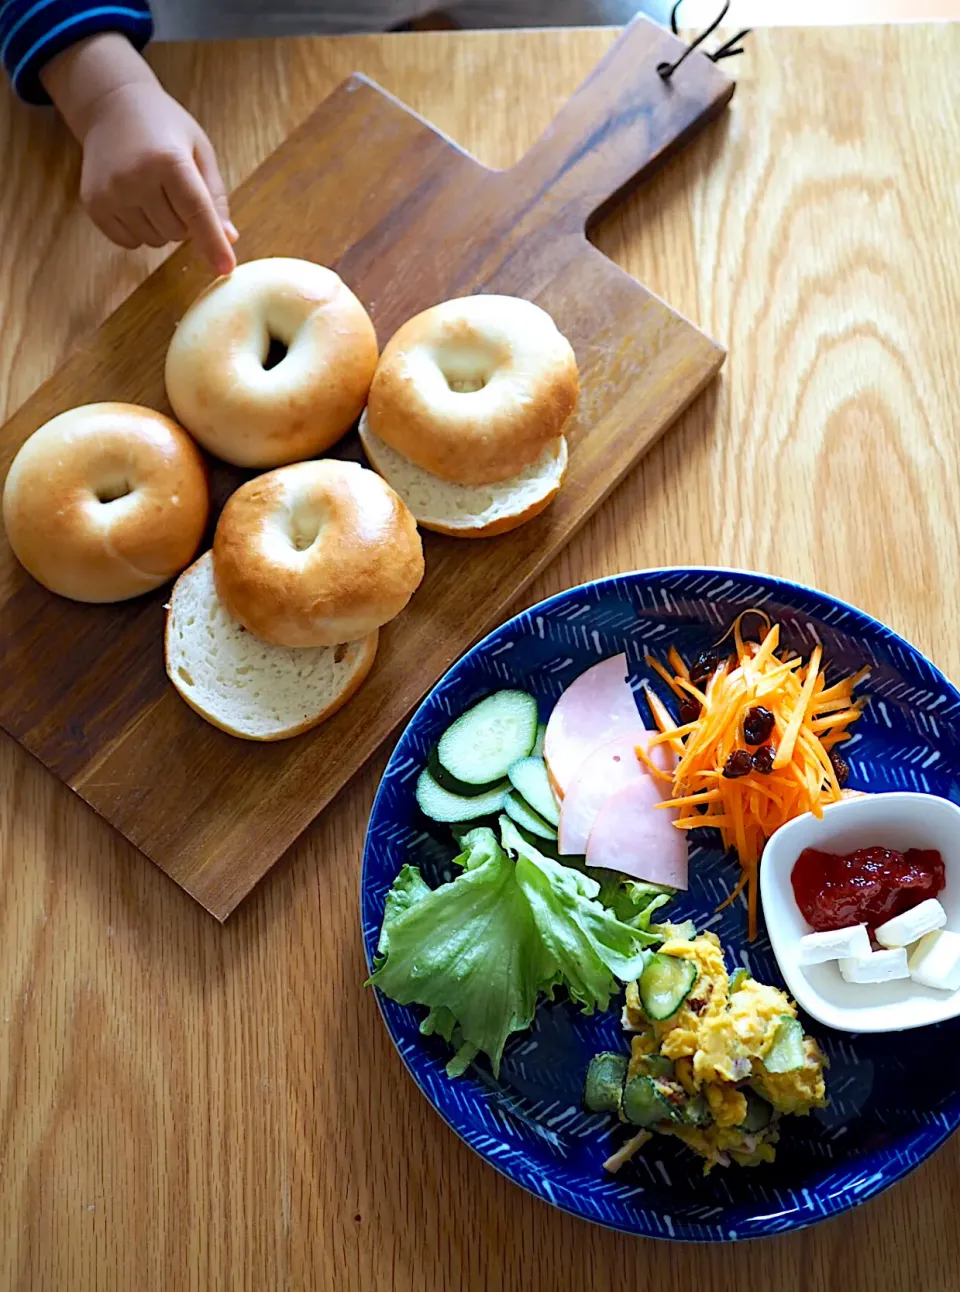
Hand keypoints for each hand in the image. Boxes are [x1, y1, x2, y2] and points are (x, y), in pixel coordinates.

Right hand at [80, 80, 236, 273]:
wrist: (112, 106)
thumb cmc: (164, 127)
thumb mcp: (198, 150)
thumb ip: (215, 196)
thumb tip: (228, 239)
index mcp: (168, 160)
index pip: (197, 213)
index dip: (213, 243)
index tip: (225, 268)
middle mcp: (136, 177)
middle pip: (178, 233)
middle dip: (185, 221)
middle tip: (173, 188)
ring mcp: (111, 192)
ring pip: (155, 241)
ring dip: (162, 226)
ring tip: (153, 189)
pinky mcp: (94, 204)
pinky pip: (129, 242)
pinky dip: (139, 230)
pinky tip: (134, 200)